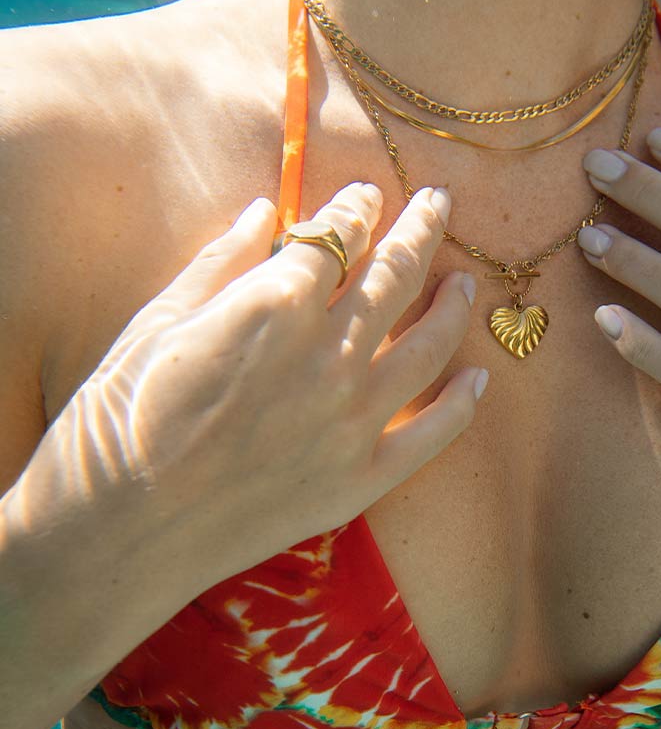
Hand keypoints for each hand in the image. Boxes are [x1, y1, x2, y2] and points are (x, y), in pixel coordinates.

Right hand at [49, 182, 485, 593]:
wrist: (114, 535)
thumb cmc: (119, 419)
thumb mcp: (159, 320)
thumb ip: (224, 260)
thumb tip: (268, 208)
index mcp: (275, 305)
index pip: (337, 236)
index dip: (355, 208)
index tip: (365, 194)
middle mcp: (328, 356)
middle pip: (395, 276)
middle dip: (422, 230)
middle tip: (439, 202)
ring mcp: (351, 421)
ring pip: (427, 346)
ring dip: (452, 305)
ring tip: (466, 281)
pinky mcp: (359, 480)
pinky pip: (432, 435)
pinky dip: (461, 403)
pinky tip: (477, 379)